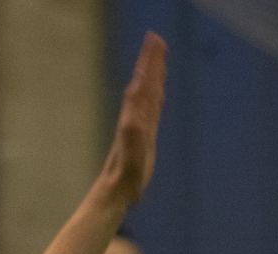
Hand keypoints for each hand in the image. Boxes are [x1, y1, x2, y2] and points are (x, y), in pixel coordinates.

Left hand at [97, 32, 166, 209]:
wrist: (117, 190)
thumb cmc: (125, 175)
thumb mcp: (131, 152)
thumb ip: (133, 130)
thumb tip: (136, 114)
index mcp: (134, 116)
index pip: (144, 84)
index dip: (150, 64)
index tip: (155, 42)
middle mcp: (135, 117)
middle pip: (145, 83)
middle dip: (151, 62)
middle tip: (157, 39)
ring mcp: (140, 126)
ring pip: (148, 94)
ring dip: (154, 75)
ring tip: (159, 58)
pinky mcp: (145, 137)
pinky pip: (152, 109)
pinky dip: (156, 96)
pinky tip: (159, 92)